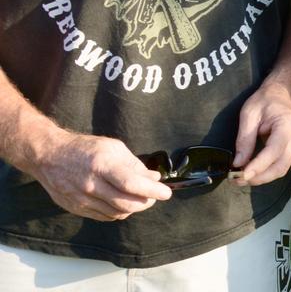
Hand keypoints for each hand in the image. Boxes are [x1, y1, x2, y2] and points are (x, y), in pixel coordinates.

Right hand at [31, 131, 171, 221]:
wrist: (49, 157)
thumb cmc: (84, 149)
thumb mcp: (113, 148)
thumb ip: (135, 165)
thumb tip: (154, 178)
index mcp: (101, 165)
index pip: (131, 184)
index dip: (152, 191)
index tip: (167, 193)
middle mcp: (90, 185)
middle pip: (126, 204)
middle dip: (146, 202)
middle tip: (155, 196)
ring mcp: (81, 199)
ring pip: (117, 213)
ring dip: (134, 208)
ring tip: (141, 198)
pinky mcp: (76, 209)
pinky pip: (105, 217)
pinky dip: (119, 212)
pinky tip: (122, 202)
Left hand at [232, 81, 290, 184]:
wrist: (281, 94)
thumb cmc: (265, 100)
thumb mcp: (250, 114)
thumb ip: (245, 139)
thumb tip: (238, 163)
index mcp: (287, 127)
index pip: (273, 152)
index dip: (258, 166)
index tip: (241, 175)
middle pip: (280, 167)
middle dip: (258, 177)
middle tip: (236, 180)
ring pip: (280, 170)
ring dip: (261, 178)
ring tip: (240, 179)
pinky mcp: (290, 150)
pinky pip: (280, 166)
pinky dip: (265, 173)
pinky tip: (251, 173)